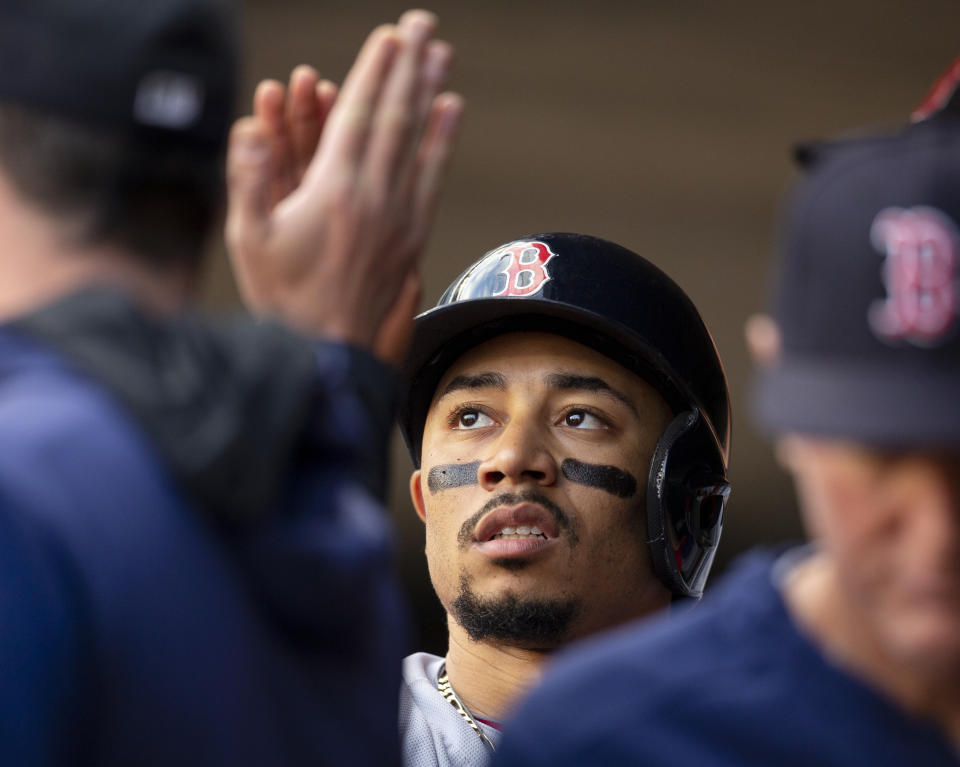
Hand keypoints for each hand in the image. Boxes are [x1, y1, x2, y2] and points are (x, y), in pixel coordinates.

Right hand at [225, 10, 463, 364]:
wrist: (329, 354)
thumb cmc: (284, 300)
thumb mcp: (249, 241)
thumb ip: (250, 179)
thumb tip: (253, 127)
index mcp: (335, 193)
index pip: (359, 116)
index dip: (375, 71)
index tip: (390, 35)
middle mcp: (376, 198)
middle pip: (398, 119)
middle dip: (410, 67)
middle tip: (424, 26)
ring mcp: (399, 218)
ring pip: (420, 142)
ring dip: (431, 93)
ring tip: (442, 56)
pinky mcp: (411, 237)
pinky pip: (432, 177)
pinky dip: (443, 140)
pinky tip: (451, 113)